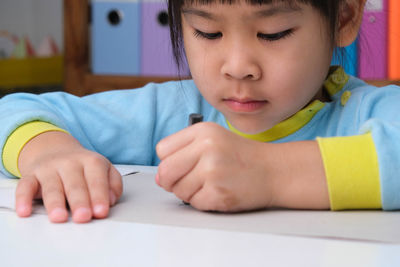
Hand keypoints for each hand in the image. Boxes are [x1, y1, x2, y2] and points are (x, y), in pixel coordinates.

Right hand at [15, 131, 122, 222]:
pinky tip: (25, 211)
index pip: (96, 179)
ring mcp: (49, 168)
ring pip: (51, 186)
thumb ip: (113, 185)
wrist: (55, 150)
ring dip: (55, 203)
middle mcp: (69, 163)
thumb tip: (111, 200)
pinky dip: (23, 199)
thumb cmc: (83, 168)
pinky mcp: (31, 175)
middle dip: (79, 201)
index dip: (99, 196)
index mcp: (91, 161)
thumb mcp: (105, 170)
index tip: (101, 212)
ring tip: (59, 217)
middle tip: (83, 217)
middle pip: (75, 184)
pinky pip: (25, 186)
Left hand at [156, 122, 274, 211]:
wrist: (274, 171)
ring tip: (210, 184)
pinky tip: (218, 192)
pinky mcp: (218, 193)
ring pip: (178, 190)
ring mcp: (213, 171)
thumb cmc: (243, 157)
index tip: (181, 165)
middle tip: (189, 181)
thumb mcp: (213, 140)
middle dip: (172, 181)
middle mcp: (206, 147)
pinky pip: (194, 203)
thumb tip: (159, 177)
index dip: (169, 161)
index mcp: (202, 131)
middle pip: (165, 172)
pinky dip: (203, 202)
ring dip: (189, 193)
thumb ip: (183, 152)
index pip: (162, 149)